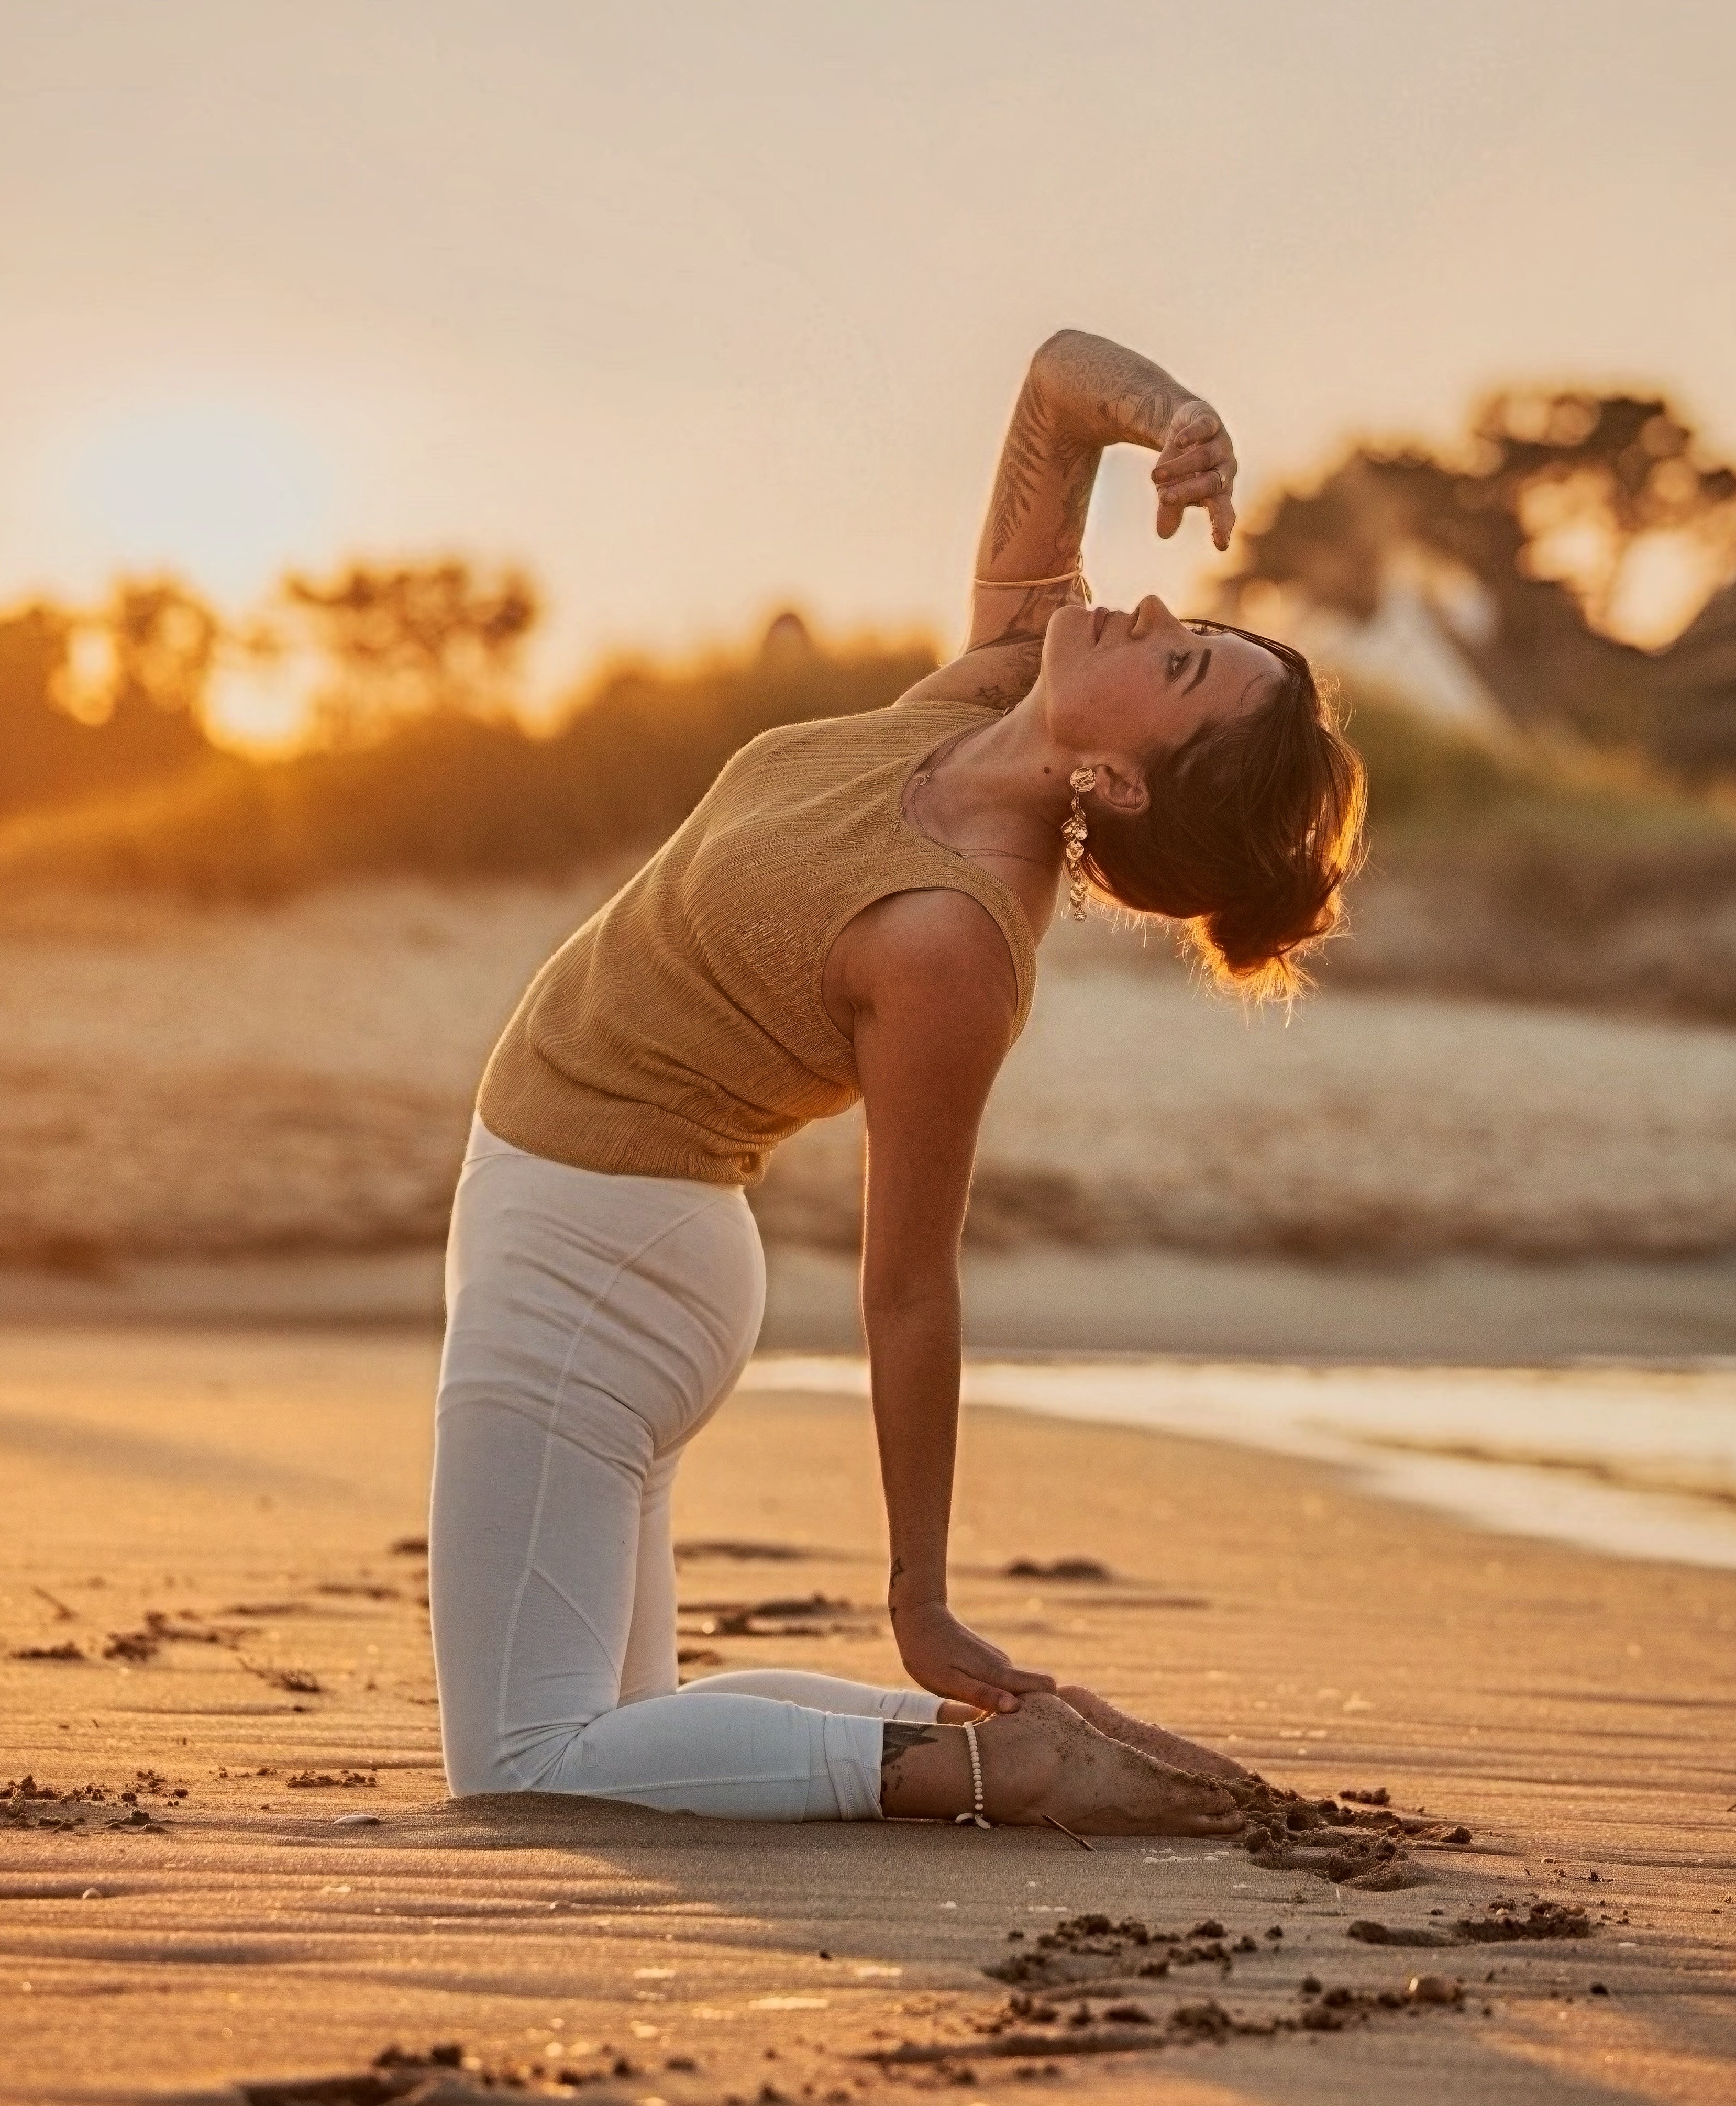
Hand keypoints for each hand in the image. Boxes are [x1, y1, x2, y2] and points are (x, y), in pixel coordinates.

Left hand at [894, 1600, 1056, 1713]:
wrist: (918, 1616)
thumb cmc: (928, 1654)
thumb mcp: (950, 1682)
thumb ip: (983, 1695)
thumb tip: (1015, 1708)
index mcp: (999, 1673)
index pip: (1045, 1685)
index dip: (1052, 1707)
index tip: (1042, 1729)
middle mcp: (1003, 1666)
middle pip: (1035, 1692)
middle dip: (1032, 1715)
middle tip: (1012, 1739)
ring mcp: (996, 1662)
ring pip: (1017, 1689)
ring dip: (1011, 1708)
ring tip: (991, 1729)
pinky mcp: (986, 1661)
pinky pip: (1003, 1684)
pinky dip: (998, 1699)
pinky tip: (978, 1711)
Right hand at [1150, 399, 1237, 551]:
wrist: (1182, 427)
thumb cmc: (1183, 467)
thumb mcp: (1173, 488)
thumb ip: (1171, 509)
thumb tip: (1164, 534)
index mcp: (1219, 491)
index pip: (1223, 511)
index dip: (1222, 526)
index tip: (1221, 545)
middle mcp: (1224, 469)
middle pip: (1211, 484)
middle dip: (1188, 491)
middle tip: (1164, 499)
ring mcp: (1219, 444)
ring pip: (1204, 458)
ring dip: (1180, 467)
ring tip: (1155, 475)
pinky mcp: (1210, 422)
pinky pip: (1204, 428)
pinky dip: (1192, 436)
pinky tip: (1180, 442)